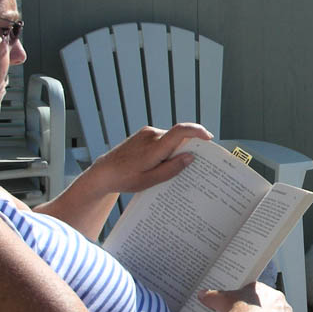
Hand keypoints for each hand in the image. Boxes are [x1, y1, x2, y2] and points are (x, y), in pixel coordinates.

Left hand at [87, 124, 212, 195]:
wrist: (104, 172)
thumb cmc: (126, 178)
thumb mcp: (150, 180)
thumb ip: (172, 168)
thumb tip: (191, 157)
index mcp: (154, 147)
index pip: (180, 131)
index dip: (197, 131)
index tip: (208, 138)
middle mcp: (151, 135)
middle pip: (178, 137)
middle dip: (188, 147)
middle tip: (194, 163)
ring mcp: (146, 133)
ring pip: (170, 138)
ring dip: (176, 149)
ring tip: (172, 167)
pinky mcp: (143, 134)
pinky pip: (162, 139)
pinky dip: (167, 148)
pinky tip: (162, 163)